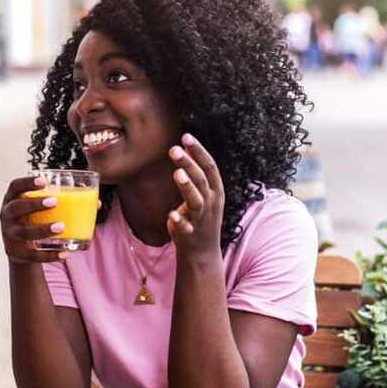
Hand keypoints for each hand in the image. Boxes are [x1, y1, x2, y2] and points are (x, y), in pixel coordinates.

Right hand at [0, 176, 69, 264]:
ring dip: (41, 230)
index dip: (27, 183)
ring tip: (61, 227)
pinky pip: (33, 255)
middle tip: (54, 202)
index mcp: (12, 200)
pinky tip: (65, 253)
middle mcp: (6, 216)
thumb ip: (61, 202)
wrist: (20, 249)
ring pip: (23, 233)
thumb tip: (96, 201)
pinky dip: (49, 255)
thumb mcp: (39, 209)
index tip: (44, 181)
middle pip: (16, 208)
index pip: (15, 187)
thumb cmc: (34, 221)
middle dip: (33, 204)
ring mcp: (9, 235)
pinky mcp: (16, 253)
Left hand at [166, 134, 223, 257]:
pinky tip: (171, 214)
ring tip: (177, 173)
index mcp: (215, 191)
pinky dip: (180, 220)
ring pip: (196, 201)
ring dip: (187, 187)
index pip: (210, 167)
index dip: (199, 151)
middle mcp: (211, 203)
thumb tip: (184, 147)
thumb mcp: (202, 193)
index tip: (186, 136)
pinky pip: (186, 226)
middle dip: (189, 164)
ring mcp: (201, 219)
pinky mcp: (190, 234)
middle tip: (173, 149)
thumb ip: (194, 173)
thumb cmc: (199, 216)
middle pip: (201, 180)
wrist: (203, 251)